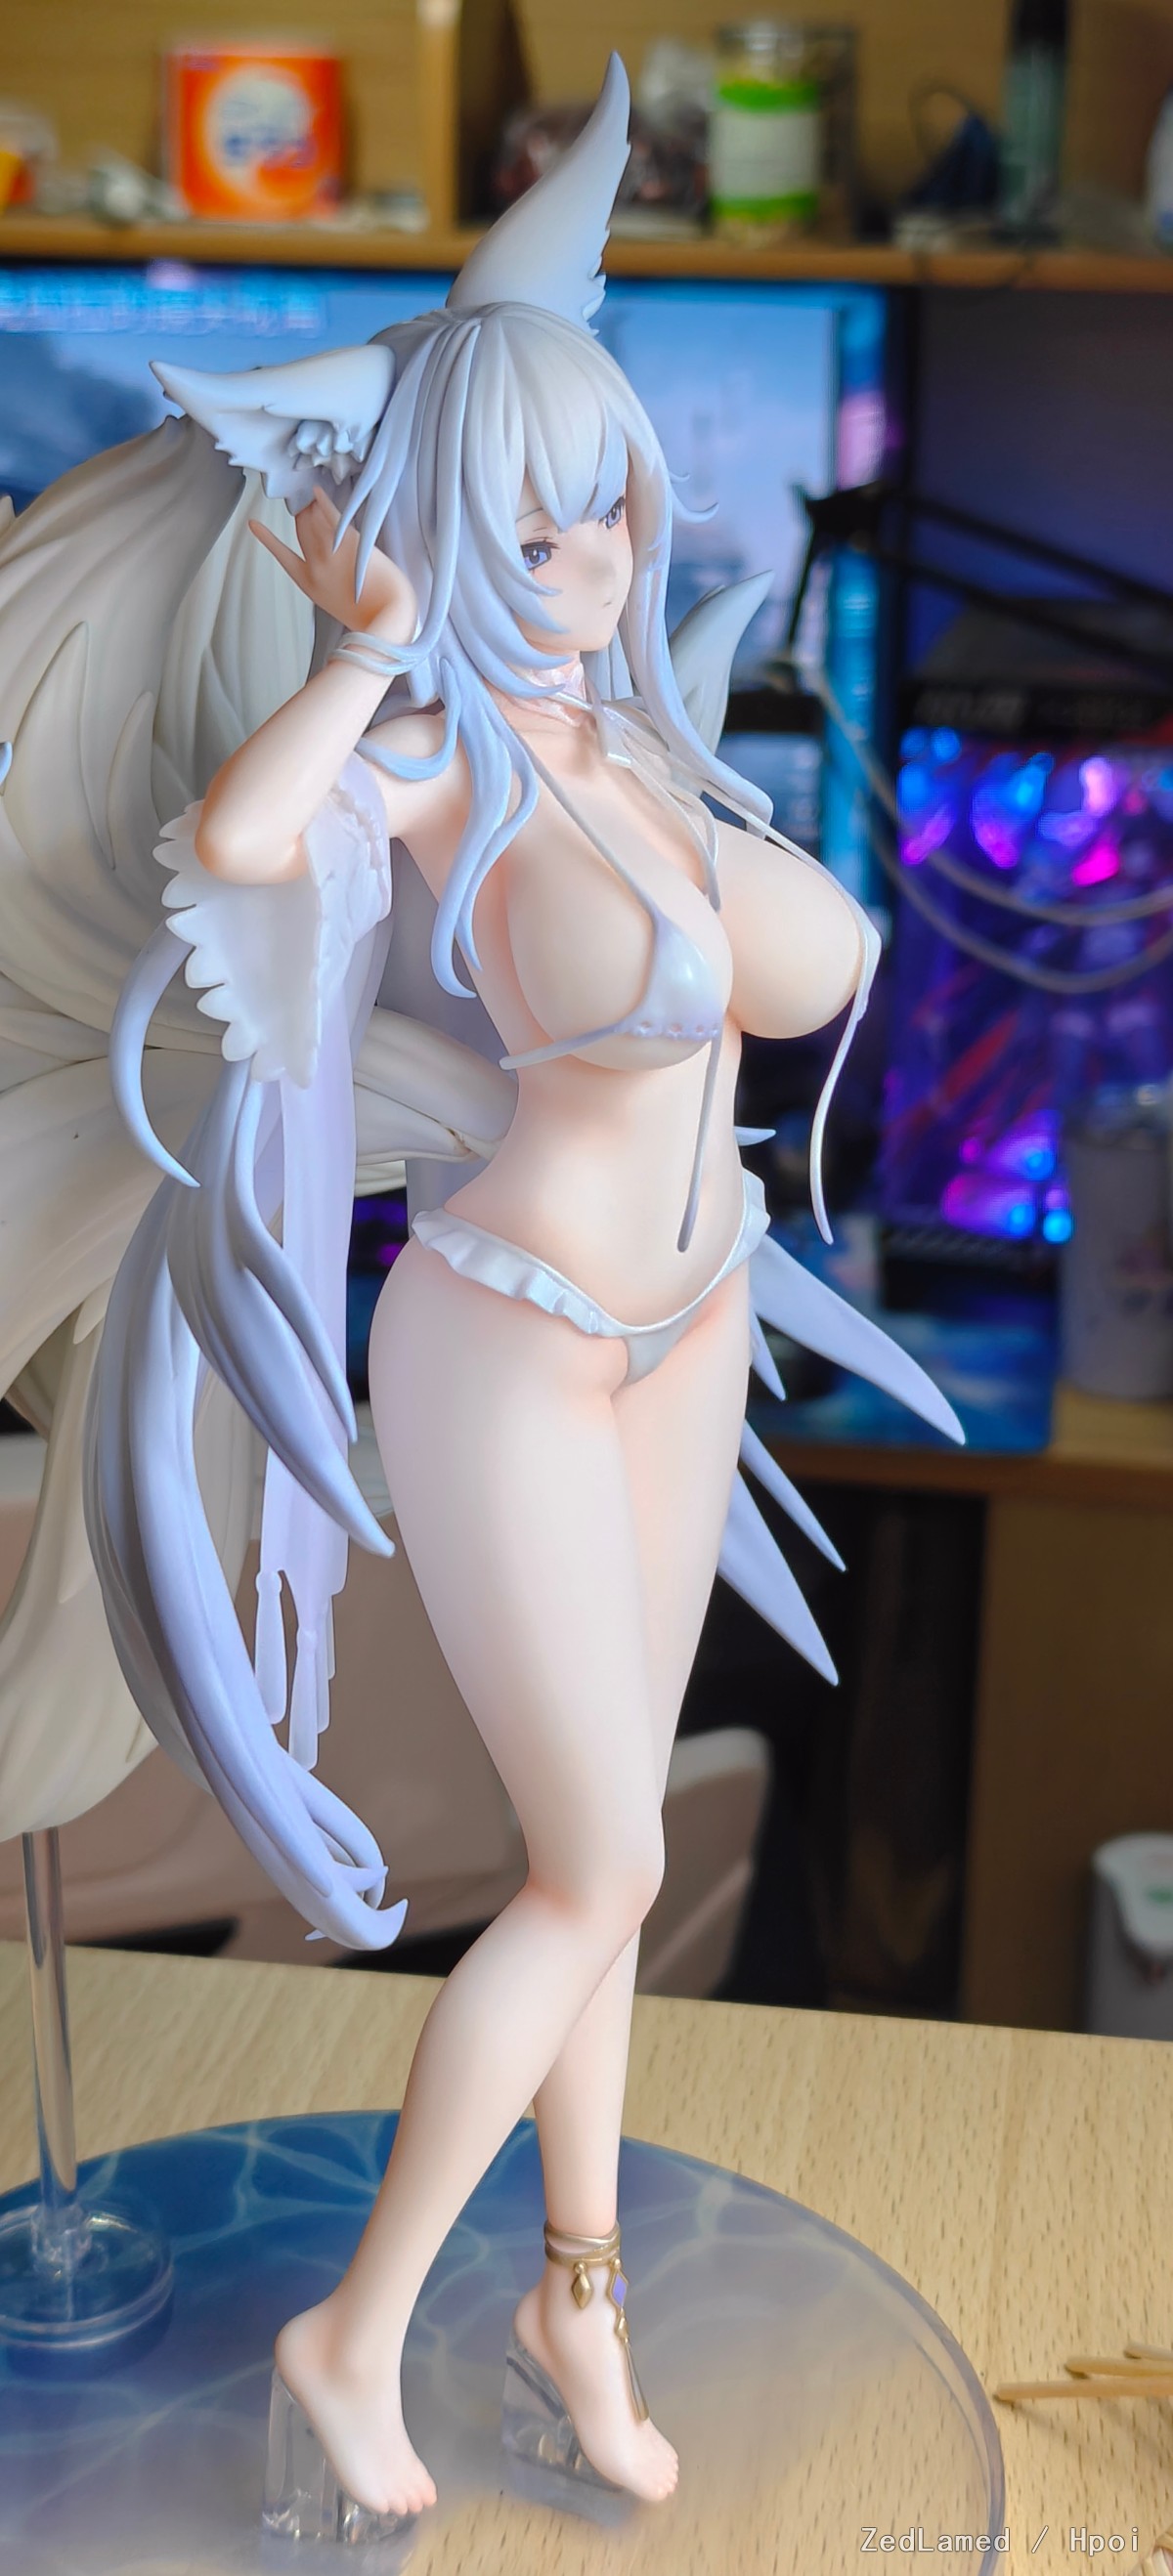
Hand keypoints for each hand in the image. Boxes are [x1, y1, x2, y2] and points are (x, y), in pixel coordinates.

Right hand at [249, 490, 416, 642]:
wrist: (387, 616)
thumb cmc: (368, 615)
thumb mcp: (335, 604)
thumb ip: (325, 582)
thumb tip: (326, 562)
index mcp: (307, 583)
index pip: (281, 553)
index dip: (267, 537)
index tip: (255, 524)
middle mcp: (314, 564)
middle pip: (301, 531)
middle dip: (301, 515)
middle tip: (301, 500)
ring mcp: (331, 552)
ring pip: (314, 521)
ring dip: (312, 506)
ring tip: (311, 495)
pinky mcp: (350, 542)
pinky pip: (332, 516)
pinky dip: (322, 502)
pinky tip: (317, 492)